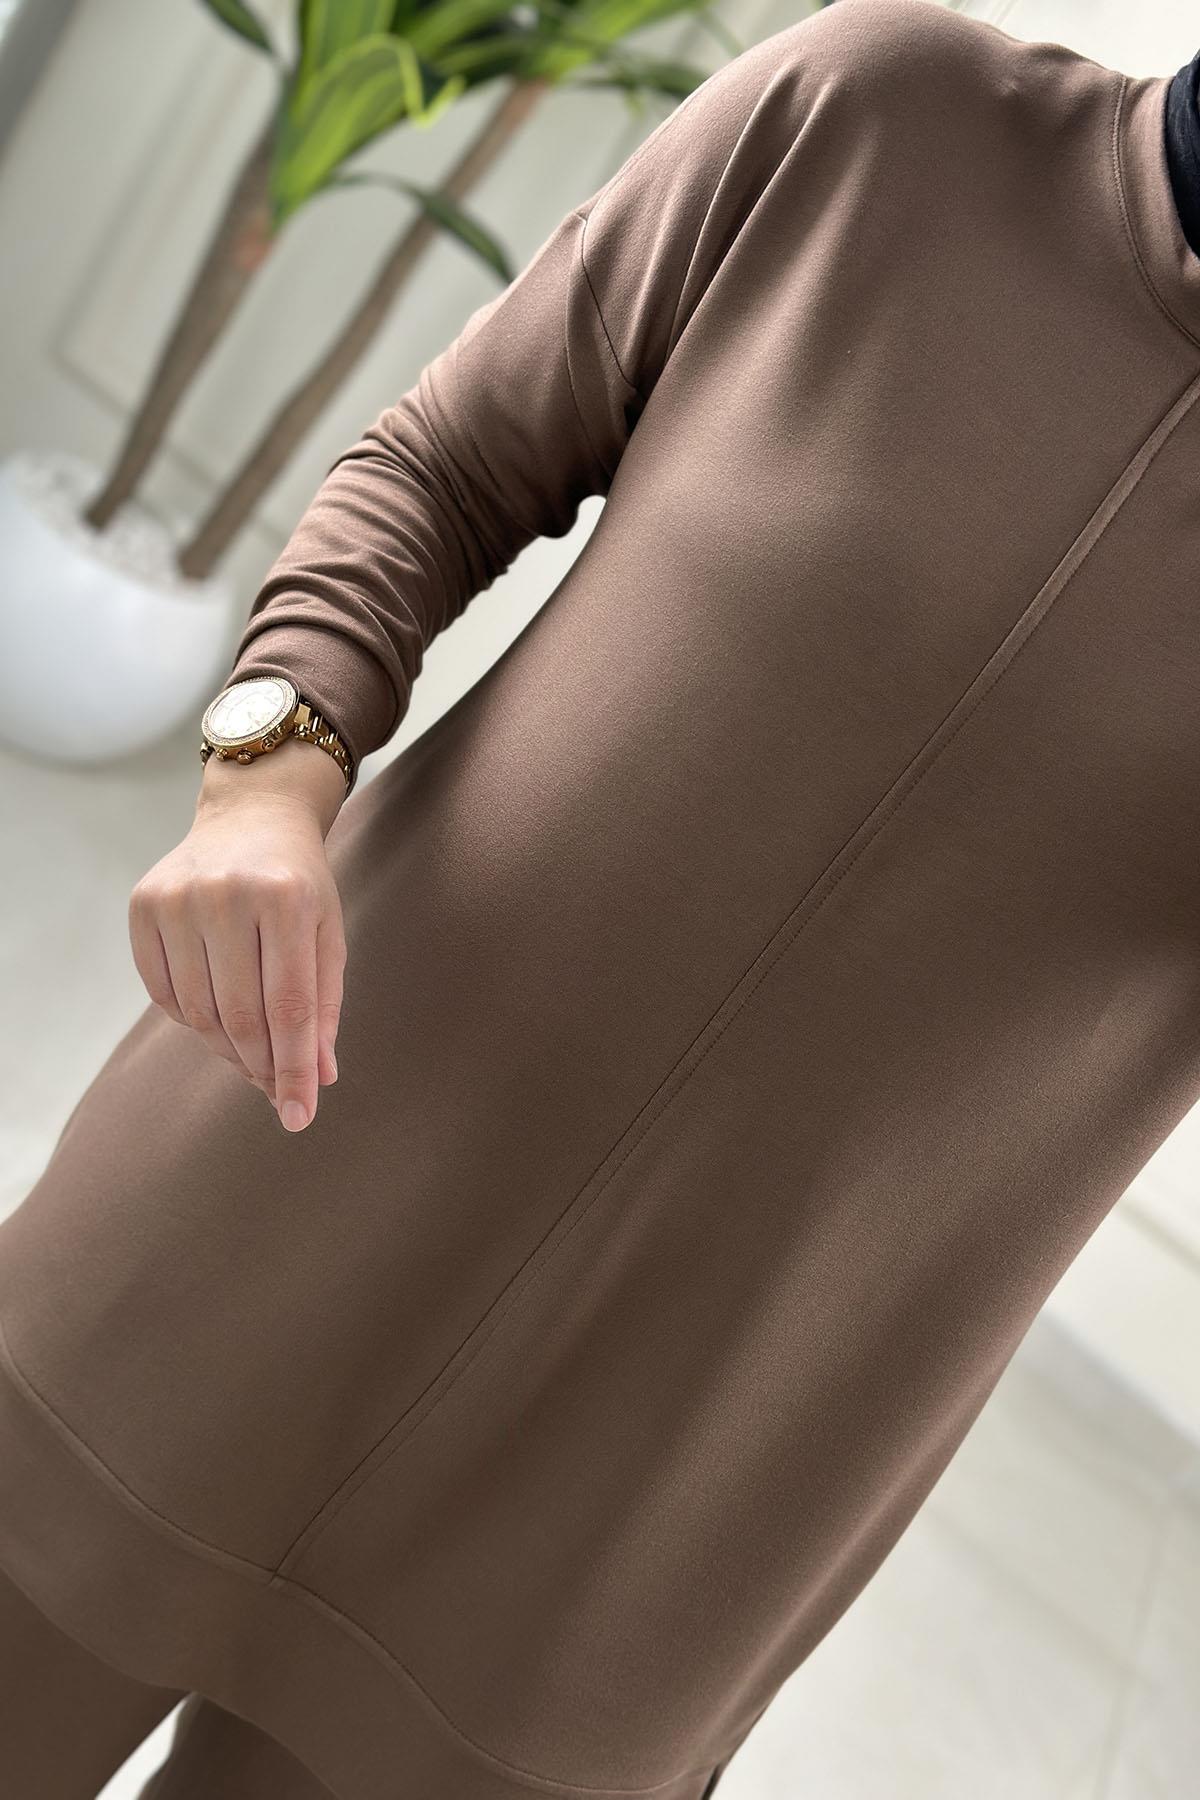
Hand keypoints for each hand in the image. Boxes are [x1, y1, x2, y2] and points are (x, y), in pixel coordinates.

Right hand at [128, 739, 348, 1130]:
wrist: (252, 817)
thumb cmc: (300, 885)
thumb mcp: (327, 934)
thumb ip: (324, 1006)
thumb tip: (320, 1079)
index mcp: (285, 899)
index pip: (290, 1008)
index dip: (294, 1069)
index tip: (300, 1115)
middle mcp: (226, 894)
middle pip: (241, 1015)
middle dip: (262, 1066)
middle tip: (276, 1092)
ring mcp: (178, 898)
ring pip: (198, 1012)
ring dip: (228, 1048)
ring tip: (252, 1055)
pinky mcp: (143, 905)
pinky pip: (163, 992)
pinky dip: (190, 1020)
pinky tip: (216, 1018)